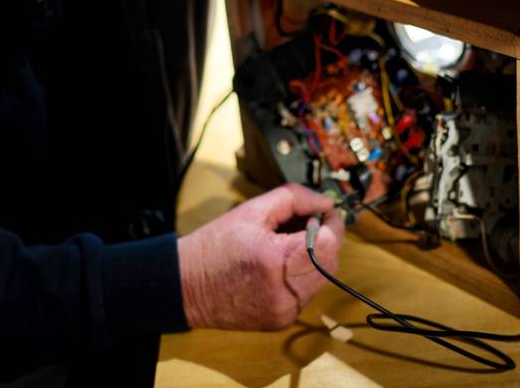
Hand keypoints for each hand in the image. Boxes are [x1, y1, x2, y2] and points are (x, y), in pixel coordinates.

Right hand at [177, 183, 344, 329]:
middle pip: (330, 261)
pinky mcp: (282, 321)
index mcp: (277, 261)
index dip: (332, 222)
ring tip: (290, 242)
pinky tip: (282, 262)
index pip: (329, 242)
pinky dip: (303, 274)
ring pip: (322, 278)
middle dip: (325, 237)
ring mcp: (285, 311)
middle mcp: (285, 293)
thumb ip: (295, 199)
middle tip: (306, 222)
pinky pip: (307, 292)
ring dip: (316, 256)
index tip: (323, 210)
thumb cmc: (217, 244)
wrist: (187, 285)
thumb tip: (325, 202)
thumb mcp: (254, 209)